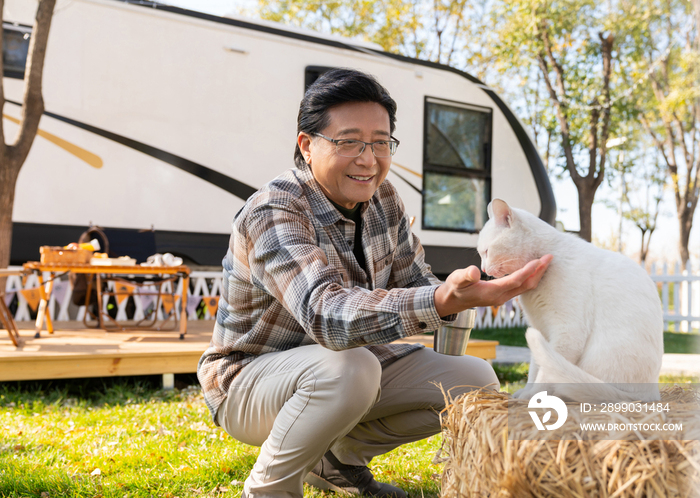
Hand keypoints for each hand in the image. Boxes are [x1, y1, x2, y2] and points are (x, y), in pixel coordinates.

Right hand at [434, 254, 552, 316]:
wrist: (453, 301)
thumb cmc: (455, 288)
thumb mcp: (457, 280)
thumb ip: (465, 275)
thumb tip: (474, 271)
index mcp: (492, 292)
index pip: (515, 281)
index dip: (527, 271)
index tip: (538, 260)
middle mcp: (500, 297)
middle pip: (525, 285)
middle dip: (539, 272)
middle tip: (549, 257)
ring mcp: (503, 297)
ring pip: (525, 287)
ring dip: (537, 275)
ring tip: (545, 261)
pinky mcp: (503, 295)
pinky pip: (521, 287)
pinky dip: (530, 277)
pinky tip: (533, 269)